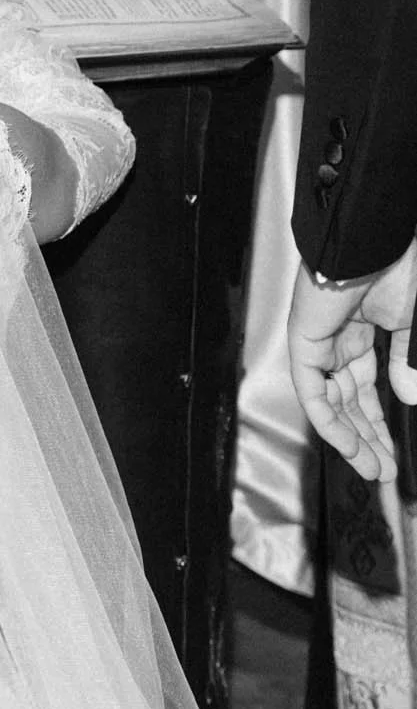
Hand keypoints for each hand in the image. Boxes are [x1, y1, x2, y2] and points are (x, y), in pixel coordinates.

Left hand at [287, 240, 416, 481]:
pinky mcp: (303, 342)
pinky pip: (313, 392)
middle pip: (348, 401)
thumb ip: (409, 361)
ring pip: (331, 403)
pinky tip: (349, 445)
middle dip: (368, 438)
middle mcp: (337, 339)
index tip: (393, 451)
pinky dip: (330, 422)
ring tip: (372, 469)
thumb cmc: (396, 264)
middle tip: (383, 470)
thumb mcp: (412, 324)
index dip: (379, 420)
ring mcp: (319, 341)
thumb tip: (409, 397)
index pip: (366, 387)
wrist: (373, 238)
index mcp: (362, 330)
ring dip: (352, 439)